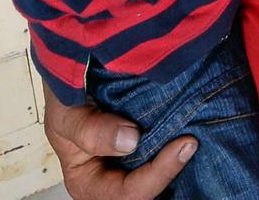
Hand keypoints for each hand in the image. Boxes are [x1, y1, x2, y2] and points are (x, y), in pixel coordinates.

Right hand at [44, 90, 193, 197]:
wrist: (74, 71)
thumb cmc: (63, 98)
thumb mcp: (66, 113)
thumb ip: (90, 129)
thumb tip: (130, 140)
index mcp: (88, 182)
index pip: (128, 193)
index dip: (157, 174)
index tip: (182, 144)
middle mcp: (111, 179)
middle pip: (150, 188)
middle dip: (172, 168)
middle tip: (193, 140)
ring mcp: (130, 163)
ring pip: (161, 171)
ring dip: (178, 156)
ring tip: (195, 135)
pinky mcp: (146, 146)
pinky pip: (165, 150)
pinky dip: (178, 140)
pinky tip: (190, 126)